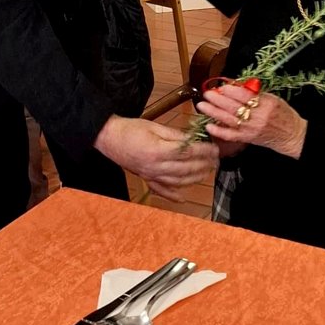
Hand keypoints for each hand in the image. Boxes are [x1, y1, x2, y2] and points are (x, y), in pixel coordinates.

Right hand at [94, 116, 218, 201]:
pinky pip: (161, 190)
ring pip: (177, 181)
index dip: (203, 150)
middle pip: (185, 168)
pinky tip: (183, 198)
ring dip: (194, 178)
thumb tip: (193, 139)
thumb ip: (174, 135)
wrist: (109, 138)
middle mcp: (155, 167)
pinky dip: (172, 195)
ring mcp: (150, 175)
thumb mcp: (154, 126)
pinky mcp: (146, 178)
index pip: (187, 152)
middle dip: (204, 164)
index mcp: (158, 150)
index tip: (214, 148)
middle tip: (216, 160)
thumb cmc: (131, 129)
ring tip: (207, 172)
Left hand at [196, 83, 306, 159]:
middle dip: (218, 100)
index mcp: (266, 104)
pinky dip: (219, 131)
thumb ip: (255, 92)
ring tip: (202, 105)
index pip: (245, 96)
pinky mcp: (247, 139)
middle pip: (234, 107)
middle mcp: (258, 117)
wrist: (292, 135)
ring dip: (213, 112)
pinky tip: (209, 126)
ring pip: (228, 120)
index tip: (222, 86)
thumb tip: (236, 85)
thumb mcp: (273, 98)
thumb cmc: (283, 114)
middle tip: (207, 93)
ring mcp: (251, 129)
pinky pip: (230, 136)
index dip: (231, 90)